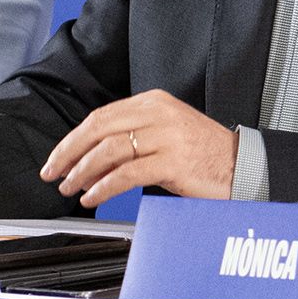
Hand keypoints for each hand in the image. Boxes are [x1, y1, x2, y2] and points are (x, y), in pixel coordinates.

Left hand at [43, 90, 238, 207]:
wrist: (243, 166)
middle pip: (99, 129)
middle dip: (69, 154)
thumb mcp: (167, 133)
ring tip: (71, 188)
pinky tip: (94, 196)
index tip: (57, 157)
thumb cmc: (205, 155)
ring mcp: (167, 136)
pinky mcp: (173, 161)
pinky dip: (104, 187)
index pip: (101, 116)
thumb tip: (91, 156)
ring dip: (83, 172)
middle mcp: (159, 114)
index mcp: (154, 102)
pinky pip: (127, 173)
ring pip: (109, 150)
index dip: (73, 139)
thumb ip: (134, 135)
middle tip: (54, 173)